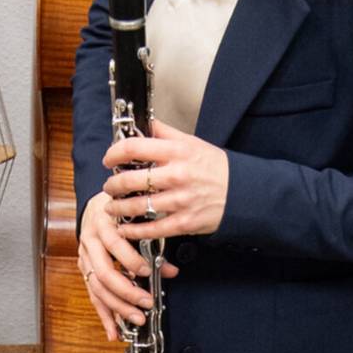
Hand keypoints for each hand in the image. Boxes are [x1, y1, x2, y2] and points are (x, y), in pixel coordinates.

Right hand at [77, 191, 174, 342]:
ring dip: (117, 308)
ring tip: (136, 320)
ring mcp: (84, 257)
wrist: (98, 205)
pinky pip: (93, 296)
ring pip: (97, 288)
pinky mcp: (84, 269)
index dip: (131, 260)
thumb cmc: (121, 209)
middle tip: (146, 303)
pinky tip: (113, 332)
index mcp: (103, 224)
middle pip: (104, 273)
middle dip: (126, 292)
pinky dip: (104, 315)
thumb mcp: (138, 220)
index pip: (115, 244)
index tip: (148, 272)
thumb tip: (171, 271)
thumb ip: (154, 244)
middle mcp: (90, 242)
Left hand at [103, 124, 229, 242]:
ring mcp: (180, 200)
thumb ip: (166, 133)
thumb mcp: (193, 143)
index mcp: (178, 152)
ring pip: (137, 206)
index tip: (109, 158)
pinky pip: (152, 228)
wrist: (243, 193)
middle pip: (131, 179)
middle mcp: (177, 175)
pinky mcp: (184, 222)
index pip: (135, 147)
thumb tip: (144, 122)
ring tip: (112, 206)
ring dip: (118, 208)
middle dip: (113, 184)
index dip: (114, 153)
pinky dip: (134, 230)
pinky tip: (125, 228)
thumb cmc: (216, 168)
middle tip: (109, 185)